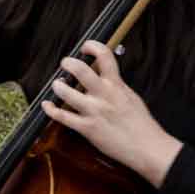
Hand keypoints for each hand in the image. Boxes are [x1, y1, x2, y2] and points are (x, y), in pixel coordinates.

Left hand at [42, 40, 182, 186]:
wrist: (147, 147)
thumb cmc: (141, 124)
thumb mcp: (131, 97)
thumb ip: (116, 86)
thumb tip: (105, 77)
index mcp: (117, 85)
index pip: (105, 56)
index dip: (93, 46)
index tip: (86, 47)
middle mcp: (104, 95)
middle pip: (80, 70)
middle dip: (68, 63)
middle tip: (65, 63)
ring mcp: (94, 111)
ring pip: (66, 92)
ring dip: (57, 86)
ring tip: (57, 84)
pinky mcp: (87, 128)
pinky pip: (63, 117)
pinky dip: (51, 110)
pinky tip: (47, 105)